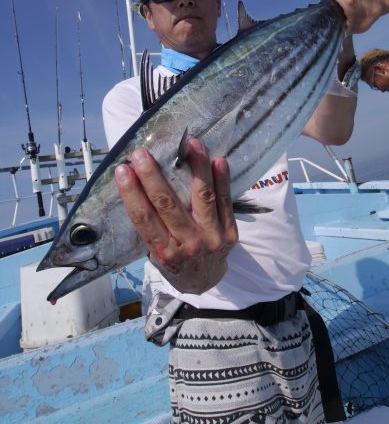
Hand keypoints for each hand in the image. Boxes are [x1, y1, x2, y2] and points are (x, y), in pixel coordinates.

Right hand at [114, 139, 237, 293]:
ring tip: (191, 144)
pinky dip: (222, 180)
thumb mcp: (156, 252)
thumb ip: (151, 225)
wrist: (205, 279)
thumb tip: (136, 183)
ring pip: (202, 197)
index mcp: (164, 252)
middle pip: (168, 204)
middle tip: (142, 153)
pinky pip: (225, 201)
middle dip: (153, 176)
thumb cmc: (175, 259)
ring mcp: (212, 238)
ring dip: (197, 167)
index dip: (132, 193)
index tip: (122, 169)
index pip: (143, 218)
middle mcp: (188, 245)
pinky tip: (218, 160)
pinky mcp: (230, 232)